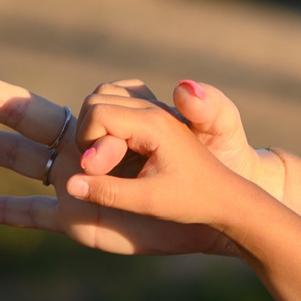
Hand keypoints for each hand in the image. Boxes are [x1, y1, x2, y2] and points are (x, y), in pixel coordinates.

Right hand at [0, 64, 276, 255]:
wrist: (222, 208)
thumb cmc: (221, 162)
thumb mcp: (221, 132)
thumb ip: (207, 108)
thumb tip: (185, 85)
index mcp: (110, 117)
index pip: (87, 115)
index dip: (99, 140)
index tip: (113, 162)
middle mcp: (82, 144)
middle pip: (20, 111)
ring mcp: (74, 179)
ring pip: (14, 158)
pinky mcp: (78, 216)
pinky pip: (32, 214)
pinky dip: (2, 212)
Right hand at [54, 94, 271, 239]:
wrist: (230, 199)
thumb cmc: (195, 202)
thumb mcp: (151, 203)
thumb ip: (109, 193)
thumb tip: (69, 185)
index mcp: (155, 124)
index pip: (98, 113)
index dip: (88, 143)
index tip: (98, 170)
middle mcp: (155, 111)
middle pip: (98, 98)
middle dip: (88, 131)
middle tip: (100, 165)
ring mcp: (156, 113)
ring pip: (107, 96)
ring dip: (97, 123)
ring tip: (107, 157)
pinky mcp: (156, 121)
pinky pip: (122, 104)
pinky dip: (111, 119)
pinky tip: (118, 147)